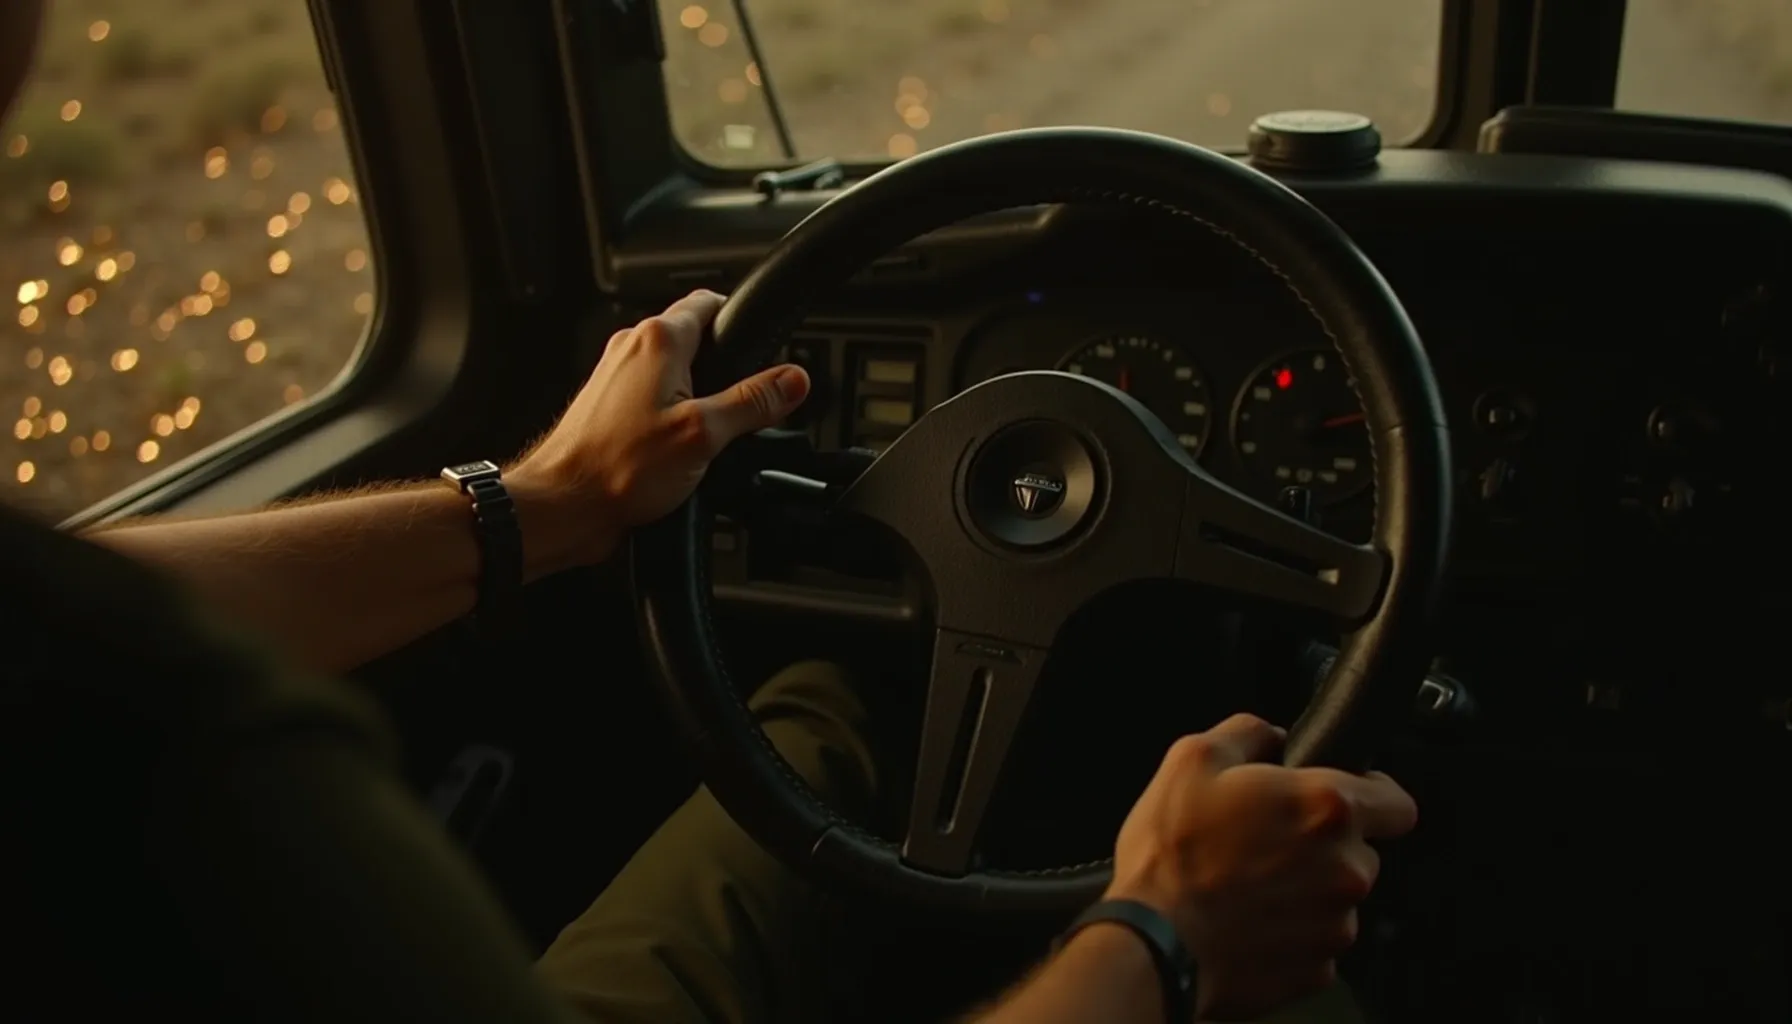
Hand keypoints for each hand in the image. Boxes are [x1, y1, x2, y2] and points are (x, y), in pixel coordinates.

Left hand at [508, 290, 809, 571]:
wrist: (562, 506)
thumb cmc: (616, 468)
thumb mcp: (704, 434)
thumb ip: (753, 403)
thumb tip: (793, 380)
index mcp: (658, 340)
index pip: (710, 302)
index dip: (743, 321)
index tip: (765, 346)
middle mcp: (631, 349)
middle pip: (694, 339)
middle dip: (725, 367)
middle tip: (744, 405)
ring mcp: (616, 378)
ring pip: (674, 372)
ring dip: (698, 396)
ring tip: (710, 435)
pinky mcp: (608, 408)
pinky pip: (654, 399)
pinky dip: (673, 416)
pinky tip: (680, 453)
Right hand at [1104, 714, 1416, 1020]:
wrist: (1152, 946)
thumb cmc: (1171, 854)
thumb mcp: (1192, 760)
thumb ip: (1248, 732)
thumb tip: (1271, 735)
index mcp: (1327, 808)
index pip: (1398, 803)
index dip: (1372, 796)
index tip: (1344, 800)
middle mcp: (1346, 869)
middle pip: (1361, 852)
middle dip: (1324, 846)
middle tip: (1268, 843)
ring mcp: (1336, 925)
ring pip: (1338, 899)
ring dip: (1307, 891)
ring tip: (1249, 887)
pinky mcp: (1318, 969)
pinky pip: (1316, 942)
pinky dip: (1291, 933)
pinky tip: (1248, 923)